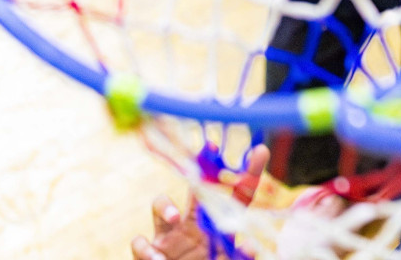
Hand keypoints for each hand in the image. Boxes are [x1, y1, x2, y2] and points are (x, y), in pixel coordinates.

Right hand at [130, 146, 275, 259]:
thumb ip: (237, 256)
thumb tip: (251, 246)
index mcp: (217, 225)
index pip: (236, 196)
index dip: (247, 174)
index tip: (260, 151)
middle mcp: (193, 224)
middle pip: (195, 189)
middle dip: (196, 170)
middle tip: (199, 160)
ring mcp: (169, 236)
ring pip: (160, 204)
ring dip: (165, 206)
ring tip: (174, 218)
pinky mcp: (149, 253)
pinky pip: (140, 242)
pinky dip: (146, 250)